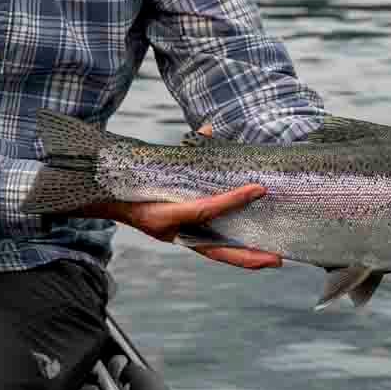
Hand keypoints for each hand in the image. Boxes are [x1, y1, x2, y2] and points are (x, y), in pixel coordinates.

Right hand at [97, 122, 281, 270]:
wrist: (114, 200)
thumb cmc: (138, 183)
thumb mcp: (157, 166)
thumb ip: (186, 150)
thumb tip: (208, 129)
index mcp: (165, 215)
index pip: (205, 209)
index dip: (233, 200)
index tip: (257, 190)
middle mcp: (175, 234)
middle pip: (217, 251)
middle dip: (247, 256)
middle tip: (277, 259)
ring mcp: (181, 239)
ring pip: (218, 254)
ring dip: (245, 258)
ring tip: (273, 258)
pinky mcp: (186, 239)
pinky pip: (214, 247)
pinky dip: (234, 249)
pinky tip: (254, 246)